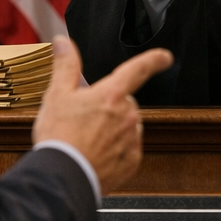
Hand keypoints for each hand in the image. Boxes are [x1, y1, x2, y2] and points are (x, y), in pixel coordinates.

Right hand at [32, 37, 173, 192]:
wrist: (63, 177)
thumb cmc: (60, 137)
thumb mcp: (57, 95)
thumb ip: (65, 66)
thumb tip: (64, 43)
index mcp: (112, 95)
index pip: (138, 69)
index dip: (154, 60)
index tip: (164, 57)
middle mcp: (128, 115)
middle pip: (124, 102)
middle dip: (109, 106)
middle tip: (84, 118)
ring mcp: (132, 139)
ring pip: (127, 125)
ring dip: (112, 128)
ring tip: (86, 139)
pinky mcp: (131, 161)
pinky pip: (127, 148)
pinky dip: (115, 149)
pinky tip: (95, 153)